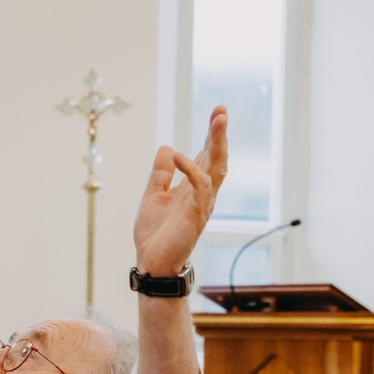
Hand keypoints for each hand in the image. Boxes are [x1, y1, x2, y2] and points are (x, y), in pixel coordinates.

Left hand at [133, 106, 228, 276]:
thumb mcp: (153, 195)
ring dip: (217, 144)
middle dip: (219, 134)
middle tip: (221, 110)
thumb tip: (168, 147)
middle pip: (216, 158)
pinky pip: (199, 188)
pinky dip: (191, 170)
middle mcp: (202, 193)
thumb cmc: (155, 234)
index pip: (205, 156)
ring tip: (218, 121)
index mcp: (192, 187)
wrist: (152, 262)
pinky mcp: (195, 215)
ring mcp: (201, 203)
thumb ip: (161, 174)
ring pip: (215, 168)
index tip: (217, 112)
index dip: (211, 135)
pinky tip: (180, 156)